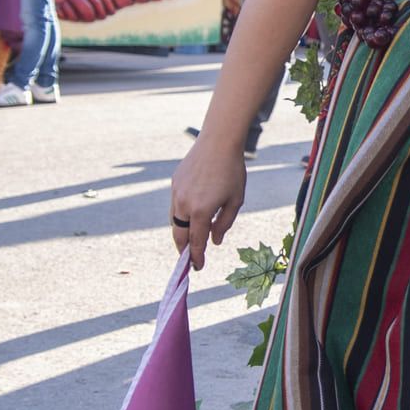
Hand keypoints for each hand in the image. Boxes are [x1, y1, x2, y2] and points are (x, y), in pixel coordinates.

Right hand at [169, 137, 246, 269]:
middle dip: (183, 250)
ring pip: (174, 221)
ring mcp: (176, 193)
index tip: (198, 267)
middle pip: (179, 235)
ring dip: (181, 233)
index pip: (196, 242)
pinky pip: (175, 206)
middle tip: (189, 260)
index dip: (197, 257)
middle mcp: (184, 204)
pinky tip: (189, 218)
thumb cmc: (232, 171)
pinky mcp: (174, 183)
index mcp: (201, 211)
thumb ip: (224, 223)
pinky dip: (180, 216)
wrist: (218, 142)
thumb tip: (215, 241)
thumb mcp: (235, 200)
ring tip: (189, 241)